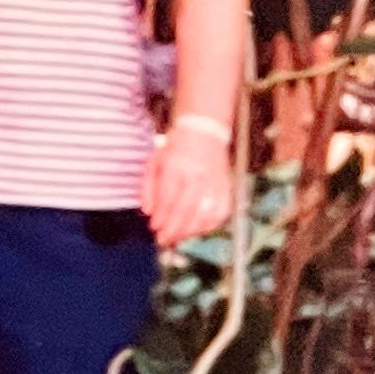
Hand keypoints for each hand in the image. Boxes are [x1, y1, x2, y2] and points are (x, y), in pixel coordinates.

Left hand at [141, 128, 232, 248]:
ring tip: (177, 238)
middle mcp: (197, 175)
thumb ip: (148, 187)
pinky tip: (195, 231)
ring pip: (204, 215)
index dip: (162, 217)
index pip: (168, 198)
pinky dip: (208, 226)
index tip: (154, 228)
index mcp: (176, 166)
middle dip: (173, 229)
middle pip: (186, 210)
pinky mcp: (226, 188)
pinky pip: (220, 214)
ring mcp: (214, 182)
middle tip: (163, 240)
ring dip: (189, 232)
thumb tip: (148, 212)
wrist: (203, 133)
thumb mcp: (154, 161)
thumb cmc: (174, 149)